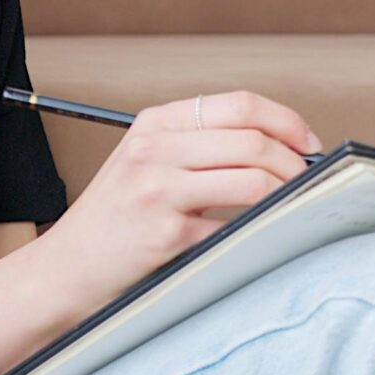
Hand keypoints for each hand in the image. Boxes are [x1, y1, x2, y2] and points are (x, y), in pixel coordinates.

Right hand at [25, 91, 324, 311]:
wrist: (64, 271)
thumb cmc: (114, 221)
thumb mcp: (146, 163)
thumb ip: (199, 147)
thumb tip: (279, 148)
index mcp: (155, 123)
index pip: (239, 104)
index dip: (285, 121)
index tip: (307, 143)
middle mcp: (155, 149)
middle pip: (252, 138)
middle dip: (294, 159)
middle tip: (311, 178)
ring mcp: (158, 189)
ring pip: (251, 177)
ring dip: (287, 191)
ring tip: (295, 203)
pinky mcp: (166, 233)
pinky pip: (235, 223)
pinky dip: (262, 226)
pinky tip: (267, 231)